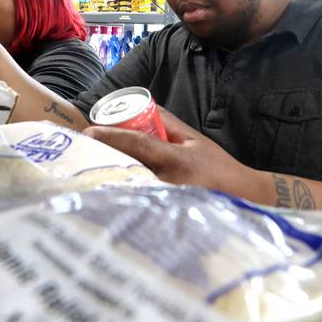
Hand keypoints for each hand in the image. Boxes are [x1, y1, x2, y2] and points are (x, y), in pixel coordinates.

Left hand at [84, 108, 254, 191]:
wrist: (239, 198)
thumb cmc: (216, 167)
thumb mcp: (194, 139)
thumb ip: (168, 123)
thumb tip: (143, 107)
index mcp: (174, 159)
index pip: (137, 144)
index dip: (112, 136)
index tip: (90, 131)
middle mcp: (165, 181)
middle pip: (125, 166)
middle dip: (103, 156)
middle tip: (82, 149)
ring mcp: (161, 200)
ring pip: (128, 184)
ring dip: (110, 174)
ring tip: (91, 166)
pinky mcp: (160, 214)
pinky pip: (136, 199)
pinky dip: (123, 190)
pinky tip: (109, 187)